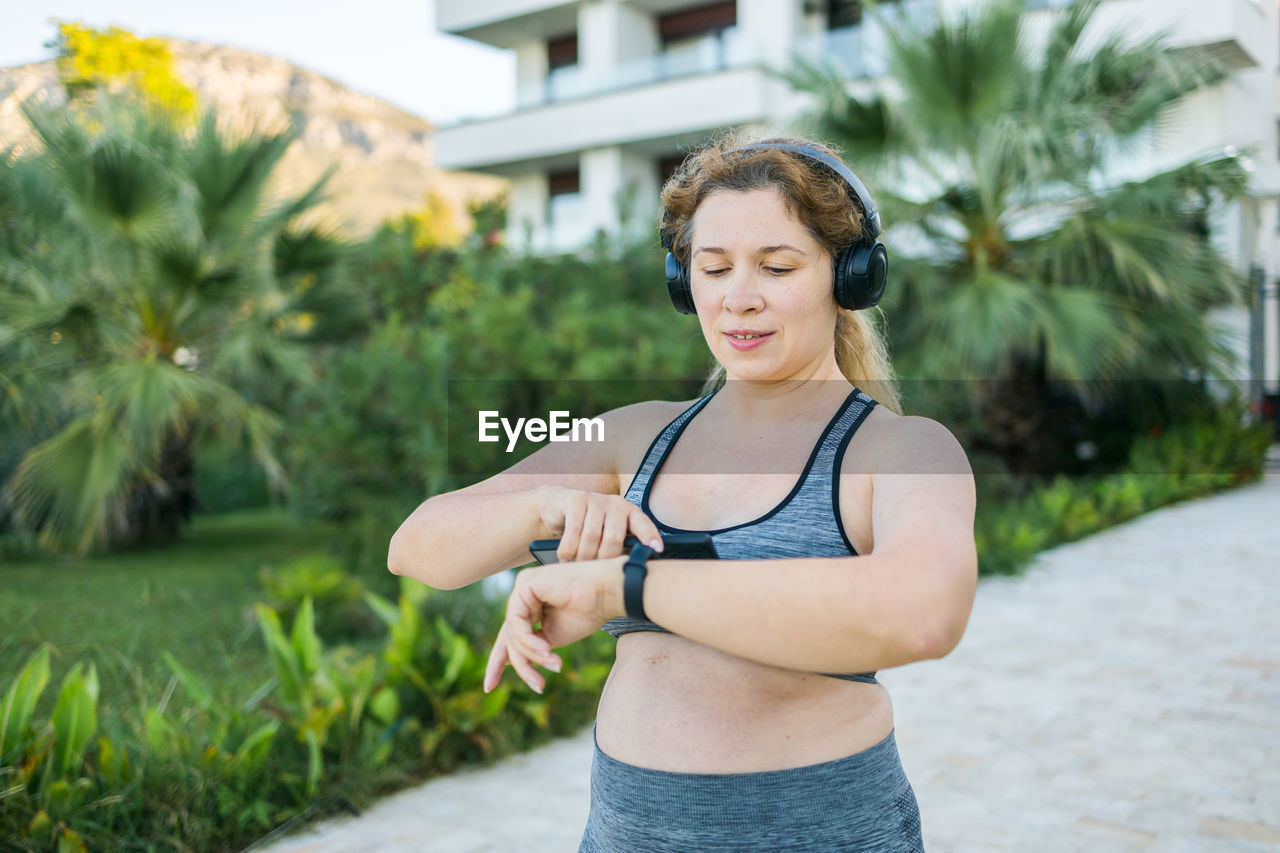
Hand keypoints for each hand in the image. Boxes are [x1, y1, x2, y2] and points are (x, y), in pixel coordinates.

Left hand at [484, 556, 625, 693]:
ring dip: (533, 655)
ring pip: (513, 634)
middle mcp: (523, 596)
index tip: (490, 686)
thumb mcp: (554, 637)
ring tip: (554, 664)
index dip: (498, 662)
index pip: (509, 636)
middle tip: (524, 687)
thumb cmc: (588, 612)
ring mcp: (522, 589)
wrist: (607, 593)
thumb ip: (532, 646)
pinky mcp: (524, 585)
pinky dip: (529, 641)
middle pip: (508, 637)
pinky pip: (516, 623)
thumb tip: (508, 661)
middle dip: (514, 664)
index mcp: (530, 607)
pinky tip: (547, 650)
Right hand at [536, 485, 663, 561]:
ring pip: (592, 536)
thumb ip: (618, 546)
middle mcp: (616, 504)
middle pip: (614, 537)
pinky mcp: (577, 499)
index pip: (643, 524)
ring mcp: (596, 499)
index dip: (650, 536)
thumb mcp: (605, 533)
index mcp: (629, 513)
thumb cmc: (587, 527)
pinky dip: (568, 549)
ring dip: (582, 557)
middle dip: (603, 559)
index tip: (657, 550)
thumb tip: (628, 572)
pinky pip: (574, 530)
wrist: (557, 505)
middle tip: (593, 572)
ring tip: (576, 567)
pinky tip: (565, 557)